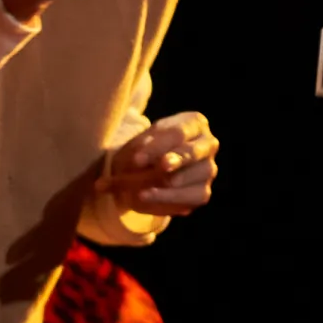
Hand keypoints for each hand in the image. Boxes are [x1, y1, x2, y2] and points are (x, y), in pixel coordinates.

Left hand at [95, 112, 218, 217]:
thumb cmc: (146, 149)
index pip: (178, 132)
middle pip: (192, 152)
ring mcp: (209, 169)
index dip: (157, 146)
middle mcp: (208, 144)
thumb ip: (131, 156)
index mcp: (194, 123)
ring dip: (169, 185)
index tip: (137, 159)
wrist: (150, 170)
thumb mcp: (136, 146)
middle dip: (174, 160)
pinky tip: (148, 199)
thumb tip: (114, 176)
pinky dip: (169, 199)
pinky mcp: (203, 192)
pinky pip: (192, 197)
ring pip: (195, 176)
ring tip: (143, 193)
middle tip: (160, 167)